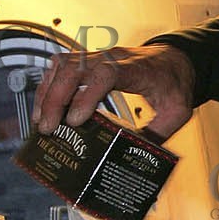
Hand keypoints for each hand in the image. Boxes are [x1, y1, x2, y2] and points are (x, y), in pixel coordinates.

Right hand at [32, 43, 196, 139]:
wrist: (176, 59)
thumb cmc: (175, 83)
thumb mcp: (177, 112)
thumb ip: (157, 136)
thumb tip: (134, 163)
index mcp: (137, 70)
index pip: (106, 74)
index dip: (87, 96)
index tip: (76, 122)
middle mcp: (114, 58)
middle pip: (76, 67)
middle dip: (56, 97)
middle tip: (48, 128)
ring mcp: (100, 56)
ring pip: (64, 64)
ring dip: (48, 91)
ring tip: (41, 121)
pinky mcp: (90, 60)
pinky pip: (62, 66)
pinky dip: (49, 85)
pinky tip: (44, 107)